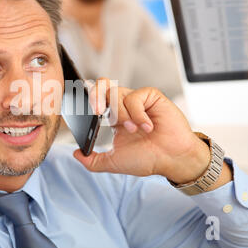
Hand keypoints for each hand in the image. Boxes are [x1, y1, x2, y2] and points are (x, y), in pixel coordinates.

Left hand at [73, 78, 211, 183]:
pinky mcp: (151, 96)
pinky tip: (148, 127)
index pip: (95, 99)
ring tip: (134, 130)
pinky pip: (134, 97)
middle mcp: (124, 105)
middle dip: (96, 95)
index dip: (87, 100)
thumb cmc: (147, 159)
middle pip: (102, 85)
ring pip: (116, 93)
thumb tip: (76, 154)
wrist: (172, 160)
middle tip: (98, 112)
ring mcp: (137, 100)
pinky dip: (138, 114)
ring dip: (121, 114)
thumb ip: (92, 160)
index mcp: (114, 117)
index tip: (81, 111)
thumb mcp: (113, 162)